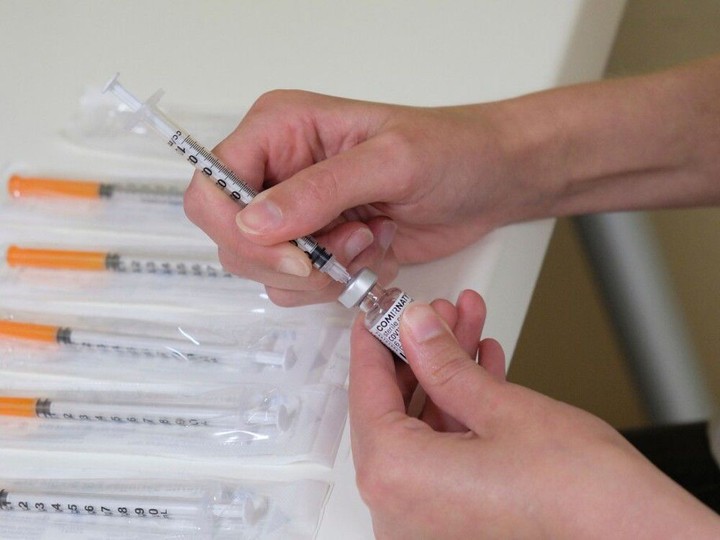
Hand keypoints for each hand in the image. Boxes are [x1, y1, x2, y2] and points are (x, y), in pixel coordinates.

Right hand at [184, 91, 526, 305]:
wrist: (486, 181)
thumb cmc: (450, 151)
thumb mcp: (390, 161)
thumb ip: (319, 190)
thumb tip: (253, 221)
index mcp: (279, 129)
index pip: (213, 186)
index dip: (237, 229)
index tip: (295, 253)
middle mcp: (277, 171)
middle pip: (232, 238)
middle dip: (292, 260)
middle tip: (349, 245)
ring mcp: (296, 213)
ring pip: (266, 270)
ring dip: (324, 272)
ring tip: (371, 239)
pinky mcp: (319, 246)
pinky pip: (300, 287)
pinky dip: (339, 282)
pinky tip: (375, 250)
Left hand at [350, 290, 719, 538]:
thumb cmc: (582, 498)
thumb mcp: (502, 408)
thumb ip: (443, 363)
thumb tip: (415, 328)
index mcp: (397, 479)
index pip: (366, 393)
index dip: (374, 344)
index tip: (378, 316)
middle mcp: (401, 511)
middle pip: (395, 410)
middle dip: (423, 355)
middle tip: (438, 317)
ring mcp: (428, 522)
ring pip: (423, 429)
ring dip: (447, 378)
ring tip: (468, 332)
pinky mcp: (456, 523)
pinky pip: (443, 455)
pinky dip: (460, 414)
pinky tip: (481, 371)